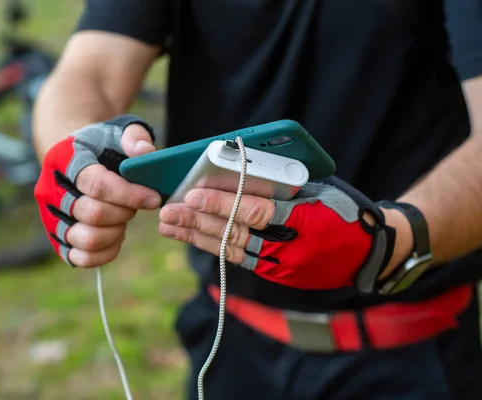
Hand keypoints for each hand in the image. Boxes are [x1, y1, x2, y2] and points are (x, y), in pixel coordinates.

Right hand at [34, 115, 161, 266]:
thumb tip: (145, 152)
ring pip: (85, 240)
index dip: (129, 195)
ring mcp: (50, 218)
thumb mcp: (117, 132)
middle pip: (92, 213)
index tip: (154, 198)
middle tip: (135, 207)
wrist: (76, 158)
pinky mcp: (56, 239)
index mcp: (63, 161)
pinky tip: (116, 236)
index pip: (96, 184)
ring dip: (114, 234)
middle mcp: (50, 191)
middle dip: (124, 213)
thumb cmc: (101, 146)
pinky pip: (81, 258)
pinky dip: (105, 253)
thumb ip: (134, 137)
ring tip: (123, 220)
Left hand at [159, 177, 400, 291]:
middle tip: (168, 212)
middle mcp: (289, 246)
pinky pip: (241, 259)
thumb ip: (283, 186)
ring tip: (170, 226)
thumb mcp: (321, 190)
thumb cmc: (347, 212)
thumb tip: (241, 171)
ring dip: (198, 237)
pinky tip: (192, 237)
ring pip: (232, 249)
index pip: (253, 212)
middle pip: (235, 234)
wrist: (371, 252)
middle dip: (198, 222)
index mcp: (302, 219)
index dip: (222, 204)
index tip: (194, 195)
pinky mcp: (277, 274)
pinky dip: (215, 247)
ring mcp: (282, 265)